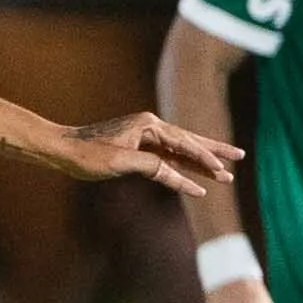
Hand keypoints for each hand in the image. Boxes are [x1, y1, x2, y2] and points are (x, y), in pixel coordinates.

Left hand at [55, 110, 244, 197]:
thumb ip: (151, 166)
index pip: (184, 143)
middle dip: (214, 152)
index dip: (203, 157)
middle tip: (240, 156)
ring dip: (202, 162)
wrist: (62, 150)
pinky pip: (168, 159)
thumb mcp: (119, 162)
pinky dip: (183, 168)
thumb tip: (176, 174)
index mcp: (148, 125)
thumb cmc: (87, 154)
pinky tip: (196, 177)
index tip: (221, 169)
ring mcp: (146, 138)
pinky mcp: (139, 150)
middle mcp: (150, 128)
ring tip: (225, 170)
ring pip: (181, 151)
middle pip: (190, 141)